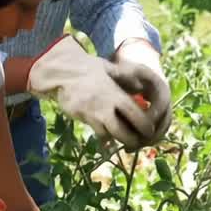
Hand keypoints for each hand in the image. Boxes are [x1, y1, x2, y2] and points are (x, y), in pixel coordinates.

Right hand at [27, 36, 163, 149]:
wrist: (61, 72)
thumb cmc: (87, 67)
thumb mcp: (109, 68)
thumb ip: (126, 78)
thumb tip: (141, 87)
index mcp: (115, 94)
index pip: (135, 115)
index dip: (144, 126)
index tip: (149, 131)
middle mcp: (105, 107)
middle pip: (123, 132)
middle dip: (132, 140)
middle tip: (138, 143)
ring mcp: (92, 114)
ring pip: (108, 135)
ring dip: (118, 140)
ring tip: (125, 141)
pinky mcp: (81, 118)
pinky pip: (96, 132)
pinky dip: (103, 137)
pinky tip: (108, 138)